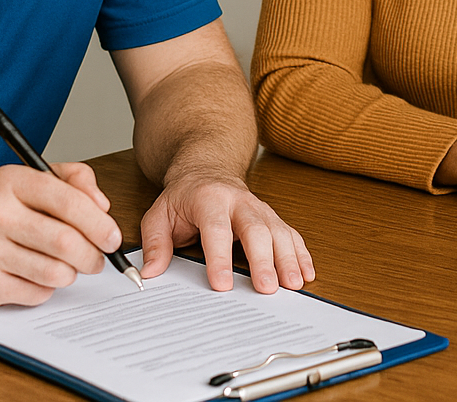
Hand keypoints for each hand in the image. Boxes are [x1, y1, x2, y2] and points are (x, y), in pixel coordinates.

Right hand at [0, 162, 121, 308]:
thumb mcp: (30, 178)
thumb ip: (74, 180)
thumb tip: (103, 206)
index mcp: (10, 182)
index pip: (67, 201)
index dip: (99, 223)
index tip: (112, 237)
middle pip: (65, 243)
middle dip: (92, 256)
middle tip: (98, 258)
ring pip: (55, 273)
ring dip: (71, 273)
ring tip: (65, 265)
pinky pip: (36, 294)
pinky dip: (46, 288)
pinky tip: (34, 274)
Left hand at [138, 172, 314, 293]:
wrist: (206, 169)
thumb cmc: (184, 197)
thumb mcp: (159, 215)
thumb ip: (155, 243)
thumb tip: (151, 271)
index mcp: (209, 199)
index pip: (216, 229)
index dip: (220, 257)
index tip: (222, 284)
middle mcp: (239, 201)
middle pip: (255, 229)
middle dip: (263, 259)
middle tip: (267, 288)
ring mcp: (259, 208)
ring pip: (278, 231)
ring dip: (288, 258)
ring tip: (292, 284)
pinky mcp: (271, 217)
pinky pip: (290, 234)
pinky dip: (300, 254)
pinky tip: (305, 273)